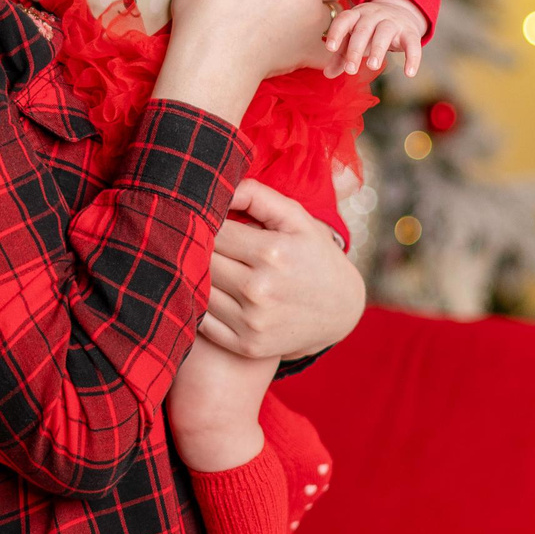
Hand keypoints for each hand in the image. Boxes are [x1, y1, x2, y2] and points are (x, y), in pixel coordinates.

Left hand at [201, 180, 366, 360]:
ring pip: (198, 290)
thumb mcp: (297, 217)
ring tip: (201, 264)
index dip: (206, 222)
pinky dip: (198, 305)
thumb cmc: (313, 255)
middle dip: (197, 247)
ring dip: (195, 276)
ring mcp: (252, 322)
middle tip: (197, 240)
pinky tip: (206, 292)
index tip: (206, 220)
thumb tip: (220, 188)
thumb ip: (257, 195)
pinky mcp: (246, 345)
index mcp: (272, 253)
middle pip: (202, 260)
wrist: (340, 310)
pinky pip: (202, 322)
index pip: (214, 230)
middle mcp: (260, 290)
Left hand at [322, 0, 428, 77]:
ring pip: (384, 33)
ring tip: (372, 67)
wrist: (401, 12)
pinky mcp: (410, 32)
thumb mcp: (354, 39)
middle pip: (363, 29)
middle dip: (355, 49)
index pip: (344, 20)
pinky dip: (412, 58)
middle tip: (350, 70)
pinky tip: (409, 74)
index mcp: (356, 15)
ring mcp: (393, 22)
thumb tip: (327, 74)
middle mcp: (374, 15)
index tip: (330, 48)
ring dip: (378, 50)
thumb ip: (341, 55)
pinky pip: (413, 44)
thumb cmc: (370, 31)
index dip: (337, 32)